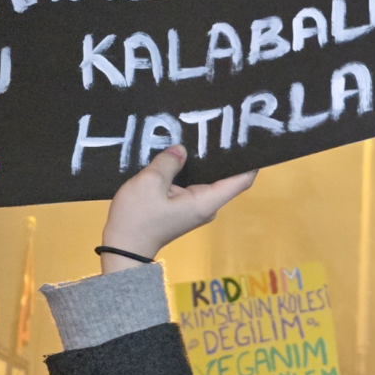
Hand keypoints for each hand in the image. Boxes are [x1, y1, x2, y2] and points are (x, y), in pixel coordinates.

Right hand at [99, 144, 256, 271]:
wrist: (122, 247)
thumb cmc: (137, 218)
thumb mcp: (149, 183)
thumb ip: (169, 163)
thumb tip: (182, 150)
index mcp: (206, 202)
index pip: (241, 181)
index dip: (251, 161)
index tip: (251, 140)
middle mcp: (207, 206)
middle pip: (227, 178)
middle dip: (226, 155)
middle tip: (223, 127)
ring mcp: (196, 207)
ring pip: (209, 179)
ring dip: (207, 161)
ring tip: (205, 133)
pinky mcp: (184, 207)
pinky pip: (195, 184)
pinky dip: (193, 169)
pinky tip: (186, 151)